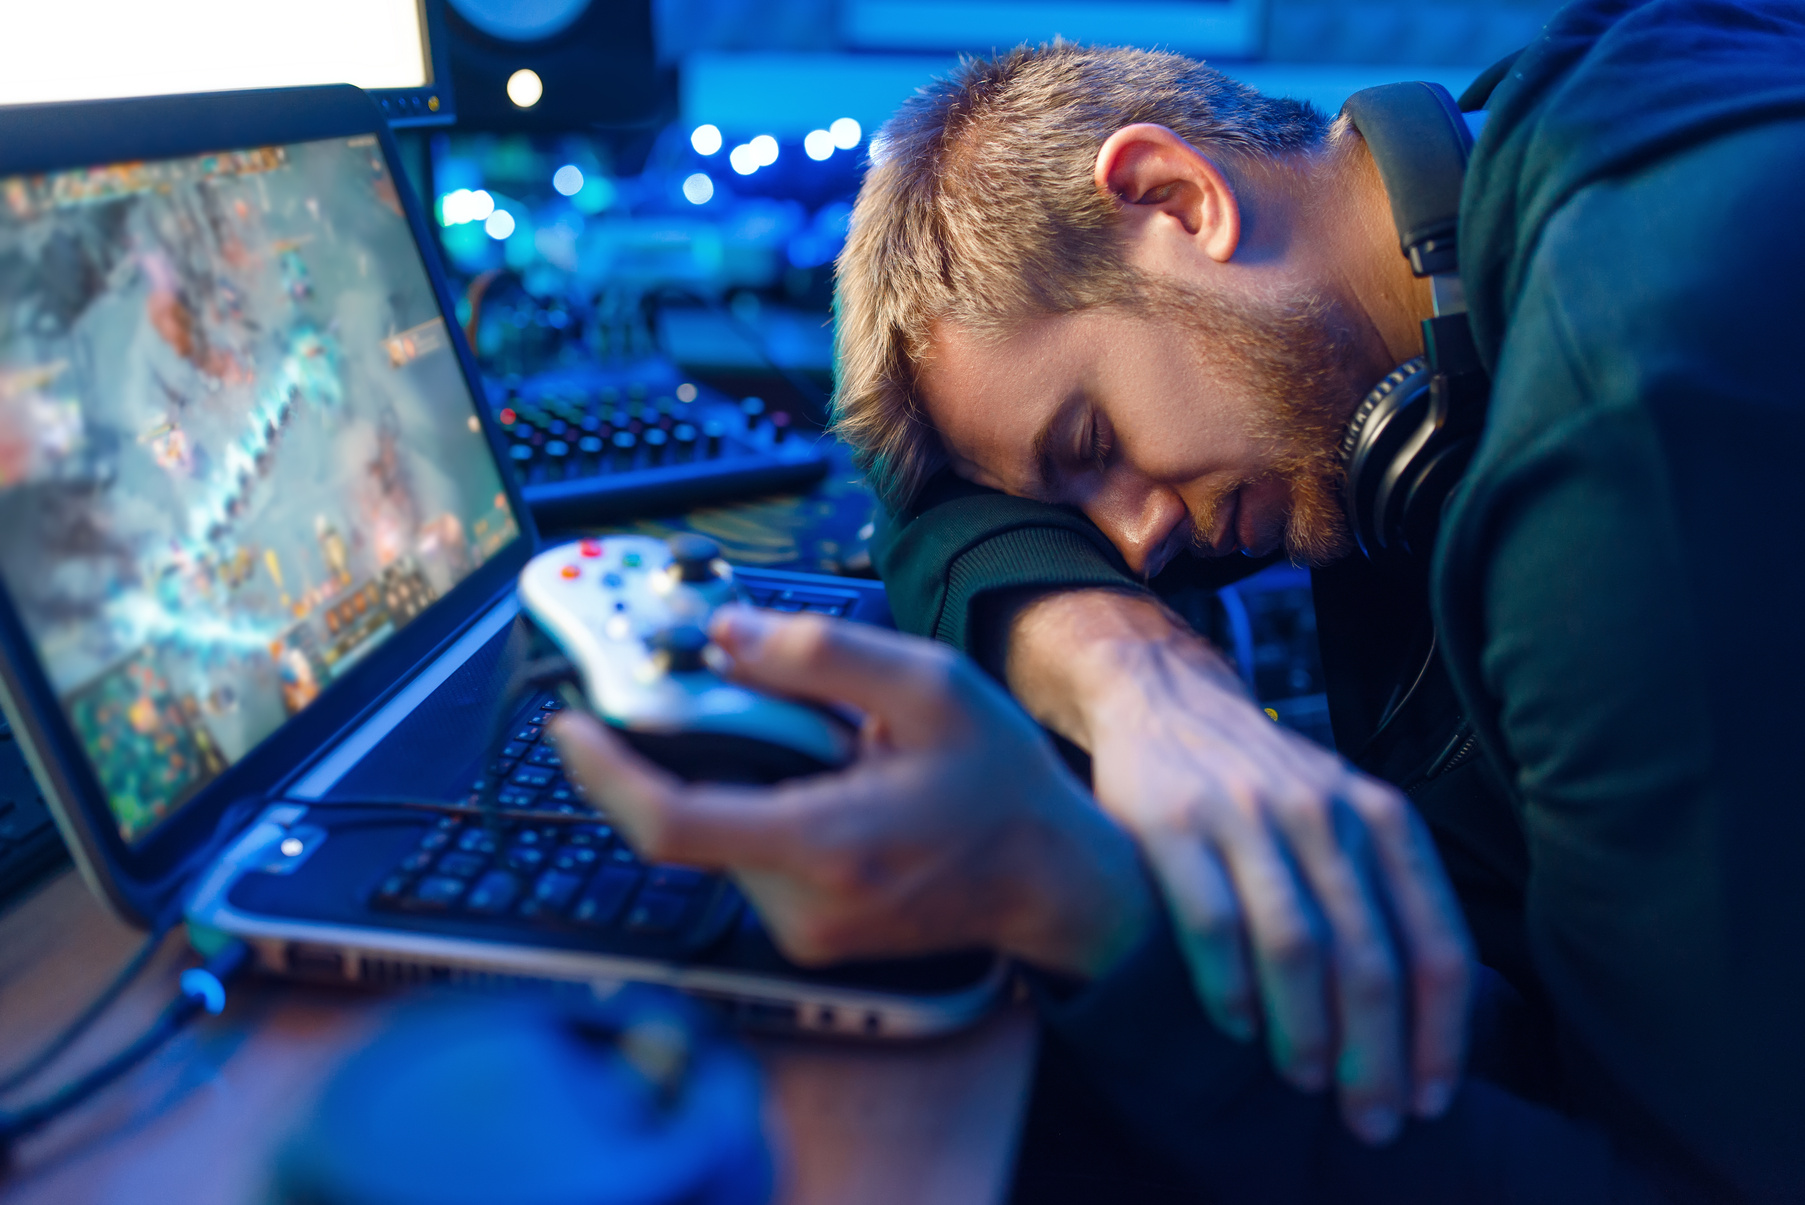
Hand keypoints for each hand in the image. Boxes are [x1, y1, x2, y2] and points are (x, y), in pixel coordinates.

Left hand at [551, 606, 1153, 977]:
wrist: (1057, 885)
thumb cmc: (1004, 788)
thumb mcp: (932, 688)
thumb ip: (821, 654)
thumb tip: (727, 634)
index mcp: (828, 846)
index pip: (672, 822)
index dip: (605, 773)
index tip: (570, 724)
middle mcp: (802, 906)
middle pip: (689, 818)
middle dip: (697, 750)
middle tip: (737, 694)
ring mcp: (803, 932)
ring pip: (719, 837)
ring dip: (741, 779)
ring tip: (831, 751)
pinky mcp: (808, 936)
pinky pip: (750, 857)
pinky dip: (765, 808)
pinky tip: (834, 786)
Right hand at [1003, 590, 1473, 1144]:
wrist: (1164, 700)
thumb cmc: (1263, 783)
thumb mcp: (1342, 812)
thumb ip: (1380, 891)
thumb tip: (1427, 1018)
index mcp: (1380, 817)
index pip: (1435, 944)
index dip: (1441, 1035)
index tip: (1434, 1099)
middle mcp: (1323, 813)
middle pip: (1369, 959)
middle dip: (1377, 1056)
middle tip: (1372, 1120)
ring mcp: (1247, 815)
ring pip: (1296, 945)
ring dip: (1307, 1031)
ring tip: (1309, 1083)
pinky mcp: (1174, 823)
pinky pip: (1212, 922)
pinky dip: (1230, 987)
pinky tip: (1239, 1028)